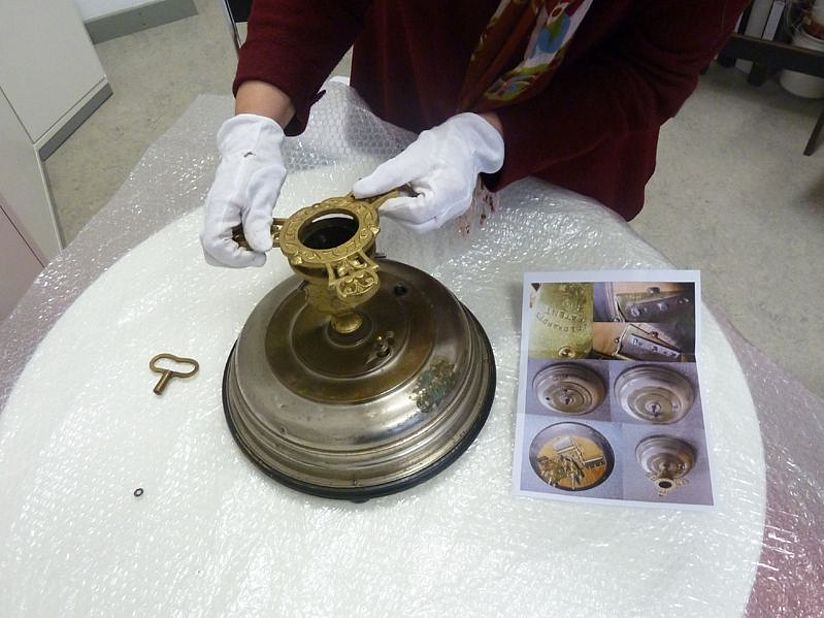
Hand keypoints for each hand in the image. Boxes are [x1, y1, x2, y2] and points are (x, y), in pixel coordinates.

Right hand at [200, 113, 285, 266]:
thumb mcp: (263, 197)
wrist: (253, 145)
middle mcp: (213, 214)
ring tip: (260, 242)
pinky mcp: (224, 213)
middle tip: (259, 253)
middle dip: (236, 259)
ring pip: (219, 245)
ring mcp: (218, 214)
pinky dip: (240, 241)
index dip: (237, 259)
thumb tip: (260, 250)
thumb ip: (258, 225)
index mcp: (219, 210)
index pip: (216, 247)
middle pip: (213, 251)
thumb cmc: (257, 166)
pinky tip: (257, 233)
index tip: (259, 256)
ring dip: (238, 251)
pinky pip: (226, 235)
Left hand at [352, 113, 504, 232]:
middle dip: (396, 214)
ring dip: (404, 215)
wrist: (469, 142)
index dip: (393, 208)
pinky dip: (414, 212)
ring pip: (423, 225)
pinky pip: (429, 219)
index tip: (376, 199)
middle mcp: (455, 208)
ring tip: (395, 196)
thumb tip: (358, 192)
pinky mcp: (453, 211)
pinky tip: (408, 197)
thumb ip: (385, 176)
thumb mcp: (410, 157)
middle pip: (419, 225)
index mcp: (448, 192)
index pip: (416, 213)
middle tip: (381, 199)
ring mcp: (456, 212)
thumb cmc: (440, 146)